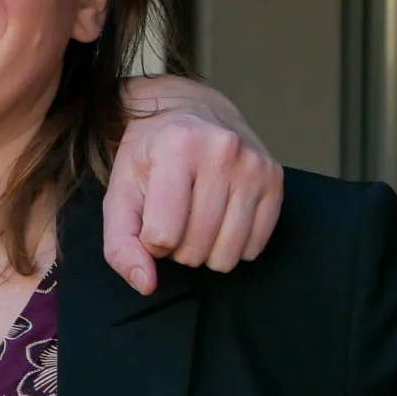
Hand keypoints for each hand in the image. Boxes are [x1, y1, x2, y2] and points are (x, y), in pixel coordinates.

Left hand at [104, 78, 283, 293]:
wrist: (188, 110)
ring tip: (196, 222)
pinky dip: (233, 247)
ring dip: (205, 252)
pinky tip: (220, 221)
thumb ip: (121, 244)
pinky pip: (255, 246)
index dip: (150, 240)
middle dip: (178, 248)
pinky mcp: (276, 179)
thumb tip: (146, 285)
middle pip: (196, 247)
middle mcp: (222, 152)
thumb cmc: (149, 157)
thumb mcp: (120, 193)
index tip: (151, 219)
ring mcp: (255, 165)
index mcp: (177, 148)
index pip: (162, 235)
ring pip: (227, 253)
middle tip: (174, 220)